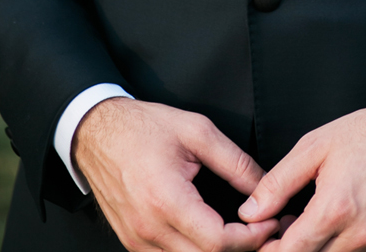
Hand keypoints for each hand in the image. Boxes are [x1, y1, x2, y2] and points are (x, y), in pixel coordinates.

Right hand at [74, 98, 282, 251]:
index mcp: (165, 199)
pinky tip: (209, 237)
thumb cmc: (140, 126)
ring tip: (241, 235)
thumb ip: (235, 163)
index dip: (253, 238)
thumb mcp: (196, 131)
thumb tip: (266, 190)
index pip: (219, 242)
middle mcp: (149, 227)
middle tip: (264, 233)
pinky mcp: (132, 241)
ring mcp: (137, 238)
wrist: (93, 130)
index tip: (271, 223)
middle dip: (243, 250)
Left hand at [236, 92, 365, 250]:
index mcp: (335, 208)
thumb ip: (277, 184)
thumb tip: (250, 212)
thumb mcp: (313, 148)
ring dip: (324, 250)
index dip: (273, 250)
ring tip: (317, 224)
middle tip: (289, 227)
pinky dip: (351, 251)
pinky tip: (343, 228)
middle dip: (296, 249)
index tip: (267, 239)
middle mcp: (362, 234)